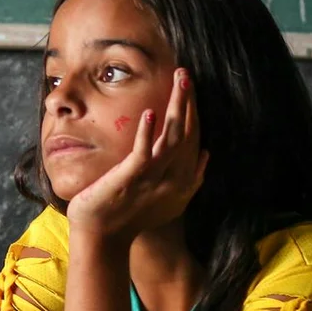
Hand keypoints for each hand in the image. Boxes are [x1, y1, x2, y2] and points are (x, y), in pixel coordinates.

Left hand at [67, 68, 208, 241]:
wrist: (104, 236)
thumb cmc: (132, 216)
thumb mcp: (171, 199)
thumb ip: (192, 177)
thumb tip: (207, 153)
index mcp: (182, 180)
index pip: (195, 138)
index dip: (194, 112)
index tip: (191, 88)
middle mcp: (173, 178)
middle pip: (188, 132)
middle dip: (188, 101)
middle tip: (185, 73)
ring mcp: (153, 178)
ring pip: (172, 137)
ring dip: (177, 107)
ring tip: (180, 82)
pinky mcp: (131, 179)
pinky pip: (143, 154)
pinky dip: (148, 134)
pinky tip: (150, 114)